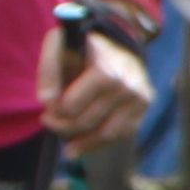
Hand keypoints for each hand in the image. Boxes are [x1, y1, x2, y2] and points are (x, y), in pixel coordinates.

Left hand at [44, 21, 154, 148]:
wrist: (118, 41)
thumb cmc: (82, 44)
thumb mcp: (59, 45)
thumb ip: (49, 69)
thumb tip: (46, 100)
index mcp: (107, 67)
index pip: (74, 103)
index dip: (56, 110)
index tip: (45, 109)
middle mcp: (129, 84)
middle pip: (88, 120)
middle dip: (63, 125)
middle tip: (48, 121)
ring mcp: (140, 98)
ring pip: (106, 134)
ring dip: (81, 142)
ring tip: (64, 146)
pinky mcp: (144, 109)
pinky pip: (120, 135)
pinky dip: (99, 144)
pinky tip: (80, 149)